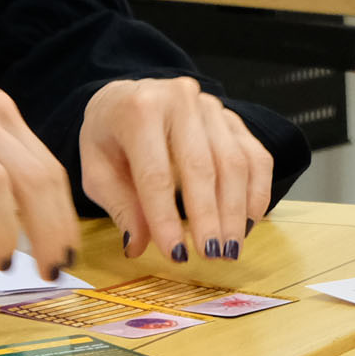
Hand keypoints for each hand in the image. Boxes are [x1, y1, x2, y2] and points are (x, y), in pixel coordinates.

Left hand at [78, 78, 274, 265]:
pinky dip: (257, 193)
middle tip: (211, 255)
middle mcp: (179, 100)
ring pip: (234, 163)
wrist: (128, 100)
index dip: (166, 218)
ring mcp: (212, 107)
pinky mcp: (234, 119)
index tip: (175, 254)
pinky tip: (248, 222)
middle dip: (208, 217)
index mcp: (138, 111)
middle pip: (201, 167)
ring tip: (229, 248)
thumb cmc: (111, 137)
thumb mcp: (97, 171)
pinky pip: (257, 157)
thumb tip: (138, 245)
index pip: (155, 174)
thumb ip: (120, 207)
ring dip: (235, 211)